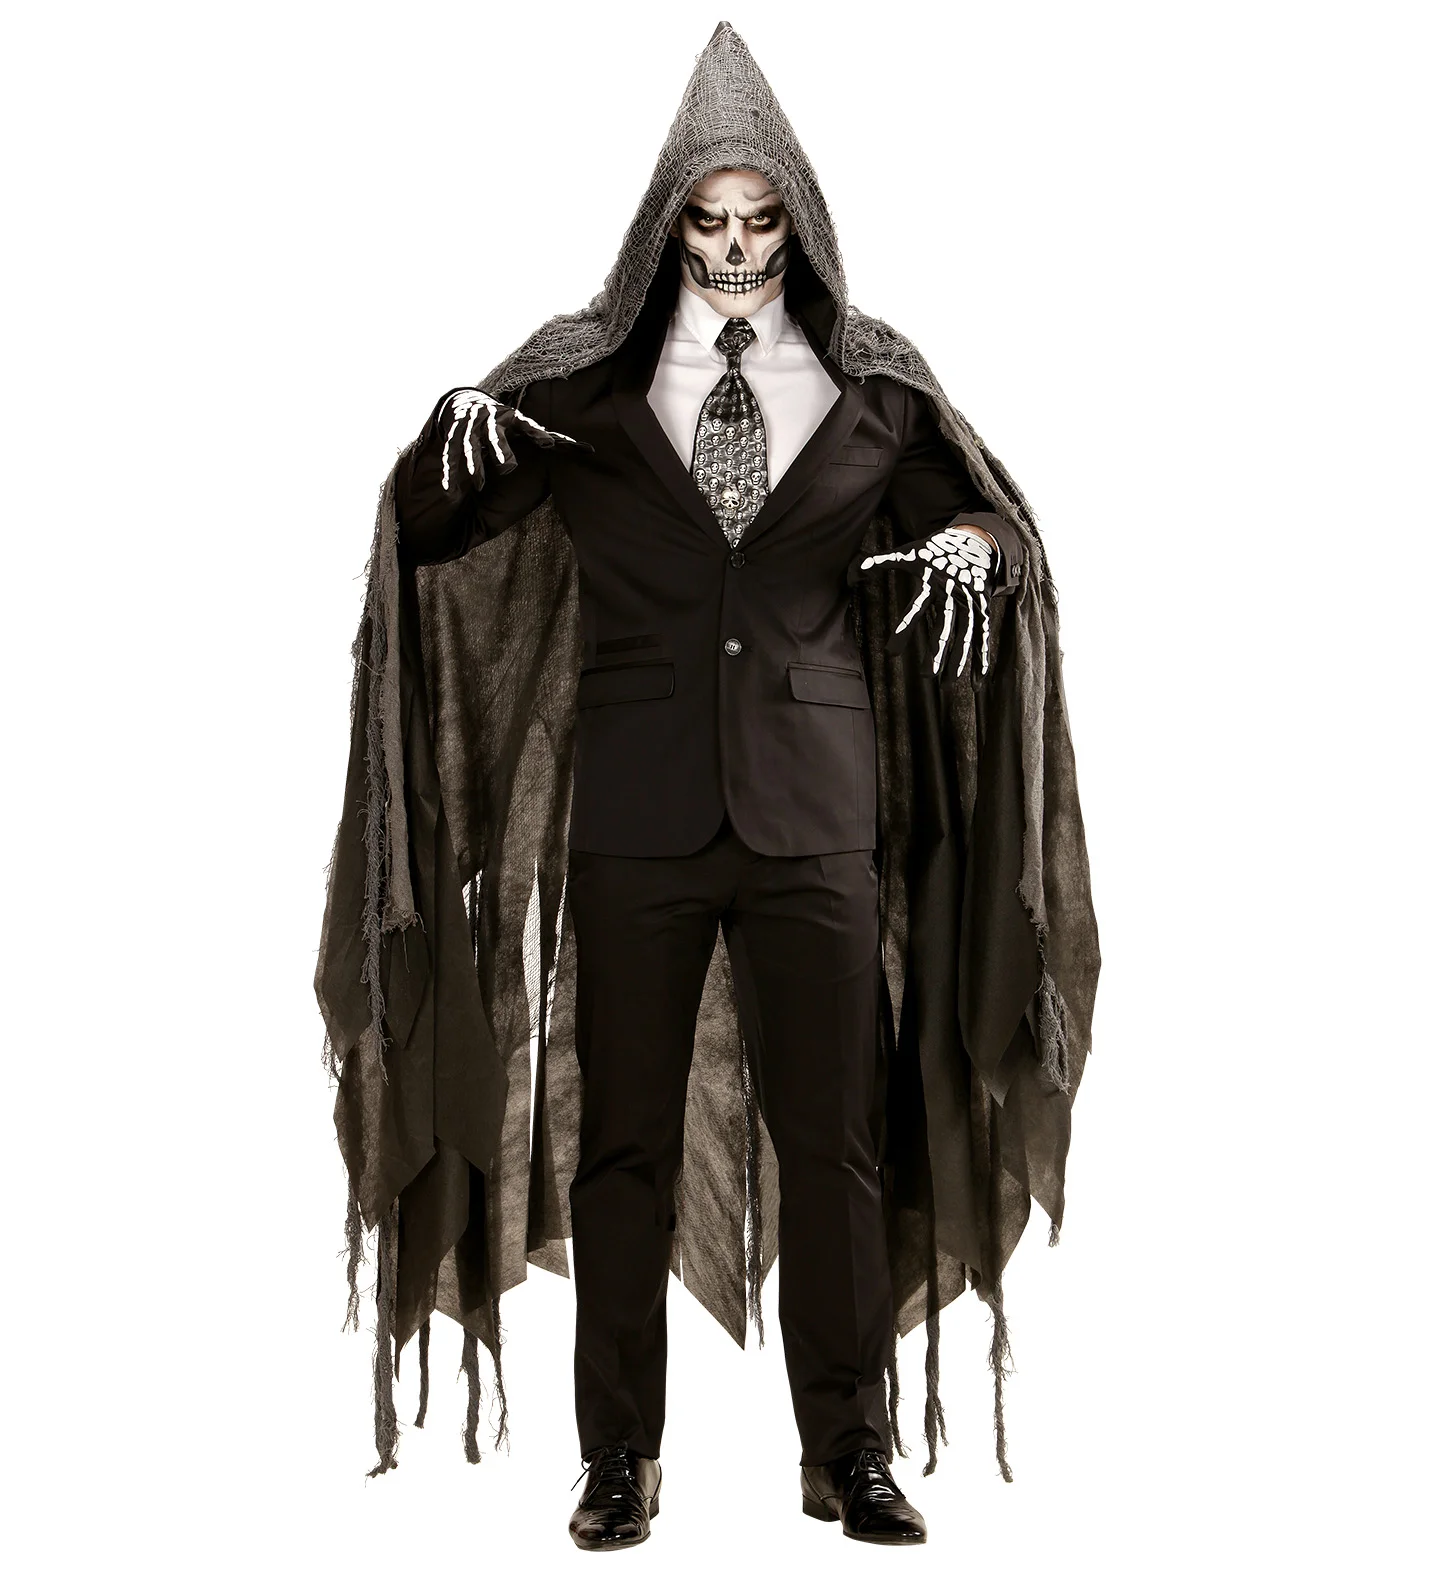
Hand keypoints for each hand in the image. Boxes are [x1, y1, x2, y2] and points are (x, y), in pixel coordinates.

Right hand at [439, 388, 587, 492]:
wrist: (465, 402)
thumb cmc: (507, 425)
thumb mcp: (530, 431)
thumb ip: (558, 443)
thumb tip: (591, 451)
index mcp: (514, 419)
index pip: (527, 425)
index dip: (537, 434)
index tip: (549, 445)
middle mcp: (491, 420)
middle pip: (496, 434)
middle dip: (501, 449)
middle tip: (509, 468)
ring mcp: (469, 427)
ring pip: (470, 444)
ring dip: (475, 464)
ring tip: (481, 485)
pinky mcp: (451, 436)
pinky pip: (450, 454)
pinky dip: (450, 471)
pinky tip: (449, 490)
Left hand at [858, 525, 996, 677]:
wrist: (976, 538)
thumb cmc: (936, 549)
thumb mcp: (911, 553)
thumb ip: (883, 561)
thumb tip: (855, 570)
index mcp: (932, 581)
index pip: (916, 608)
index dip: (904, 630)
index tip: (891, 653)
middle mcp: (953, 593)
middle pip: (946, 625)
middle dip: (937, 651)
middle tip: (925, 676)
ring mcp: (971, 601)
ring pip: (966, 634)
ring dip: (959, 660)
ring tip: (948, 685)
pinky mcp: (983, 608)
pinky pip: (983, 635)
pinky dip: (983, 657)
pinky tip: (978, 680)